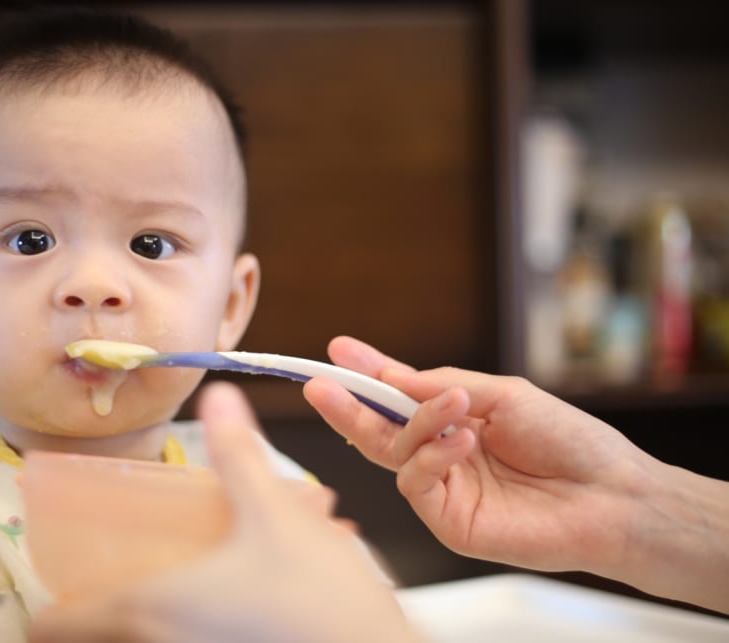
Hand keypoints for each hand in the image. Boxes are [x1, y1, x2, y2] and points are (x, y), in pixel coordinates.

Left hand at [30, 381, 420, 642]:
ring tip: (175, 584)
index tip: (46, 598)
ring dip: (148, 619)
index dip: (48, 612)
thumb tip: (222, 398)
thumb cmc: (317, 595)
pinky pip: (193, 642)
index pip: (65, 625)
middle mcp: (169, 641)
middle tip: (109, 584)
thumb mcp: (274, 511)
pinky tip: (230, 598)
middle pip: (104, 638)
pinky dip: (191, 624)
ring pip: (150, 641)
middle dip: (99, 614)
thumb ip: (239, 454)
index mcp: (158, 604)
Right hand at [303, 336, 716, 599]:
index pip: (399, 398)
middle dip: (348, 406)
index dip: (368, 375)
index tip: (339, 351)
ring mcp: (443, 489)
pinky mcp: (448, 521)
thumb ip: (443, 387)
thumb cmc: (567, 440)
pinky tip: (462, 443)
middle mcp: (442, 454)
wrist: (610, 494)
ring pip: (396, 454)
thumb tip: (393, 376)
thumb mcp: (503, 395)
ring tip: (452, 408)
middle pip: (379, 431)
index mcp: (456, 421)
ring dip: (416, 424)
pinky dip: (430, 457)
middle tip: (319, 384)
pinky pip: (414, 484)